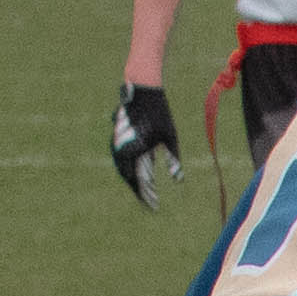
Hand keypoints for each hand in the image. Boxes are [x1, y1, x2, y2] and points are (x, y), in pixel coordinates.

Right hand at [112, 80, 179, 205]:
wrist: (142, 88)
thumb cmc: (159, 113)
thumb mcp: (170, 136)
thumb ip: (173, 159)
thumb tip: (178, 180)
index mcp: (135, 149)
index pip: (137, 180)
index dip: (144, 195)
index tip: (152, 207)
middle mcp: (122, 147)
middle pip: (126, 176)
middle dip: (137, 190)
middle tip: (147, 201)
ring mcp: (118, 140)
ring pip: (120, 167)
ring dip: (131, 180)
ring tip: (141, 190)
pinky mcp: (118, 135)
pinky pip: (119, 157)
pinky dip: (127, 168)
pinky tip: (135, 172)